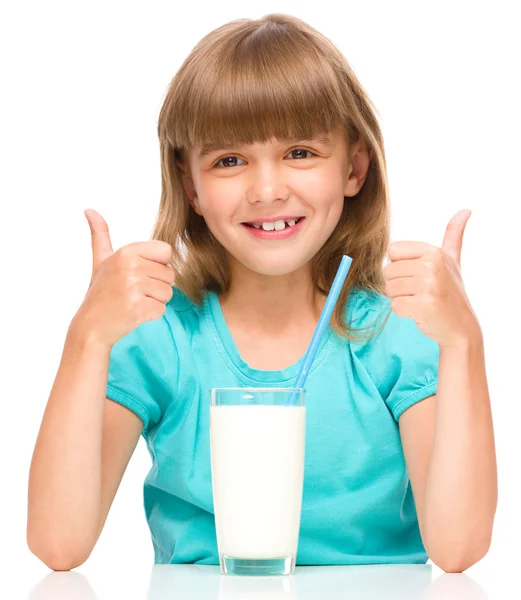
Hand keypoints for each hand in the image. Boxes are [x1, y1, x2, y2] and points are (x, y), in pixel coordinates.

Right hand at [72, 209, 175, 346]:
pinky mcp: (139, 308)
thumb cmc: (101, 293)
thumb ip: (100, 234)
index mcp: (126, 252)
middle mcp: (130, 266)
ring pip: (168, 292)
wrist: (91, 326)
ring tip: (134, 302)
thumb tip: (89, 209)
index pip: (166, 251)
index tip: (140, 273)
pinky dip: (151, 314)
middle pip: (170, 274)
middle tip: (134, 292)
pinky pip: (162, 309)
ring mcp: (135, 287)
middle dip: (156, 286)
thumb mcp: (100, 260)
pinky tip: (134, 313)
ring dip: (155, 301)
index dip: (157, 265)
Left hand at [383, 209, 480, 347]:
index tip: (417, 274)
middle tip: (419, 291)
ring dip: (400, 298)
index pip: (392, 251)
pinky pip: (395, 305)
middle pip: (388, 271)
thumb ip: (454, 235)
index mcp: (434, 252)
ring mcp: (428, 286)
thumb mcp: (453, 260)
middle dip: (399, 284)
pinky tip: (420, 312)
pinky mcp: (423, 306)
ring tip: (420, 300)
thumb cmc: (451, 291)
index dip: (400, 266)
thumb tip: (466, 210)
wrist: (461, 326)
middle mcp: (432, 266)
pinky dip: (404, 311)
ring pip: (389, 289)